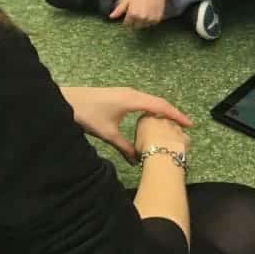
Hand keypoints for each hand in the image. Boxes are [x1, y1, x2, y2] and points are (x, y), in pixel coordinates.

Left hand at [61, 86, 191, 163]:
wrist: (64, 100)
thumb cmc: (87, 115)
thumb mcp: (108, 134)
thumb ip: (125, 147)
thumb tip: (138, 161)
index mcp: (133, 100)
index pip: (161, 106)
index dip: (177, 115)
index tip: (190, 125)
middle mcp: (132, 93)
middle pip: (158, 102)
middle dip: (172, 114)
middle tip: (184, 128)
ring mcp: (125, 92)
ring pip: (150, 100)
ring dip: (161, 111)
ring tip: (170, 124)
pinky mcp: (119, 94)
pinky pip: (142, 101)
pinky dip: (150, 109)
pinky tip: (149, 119)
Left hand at [111, 0, 170, 28]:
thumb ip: (119, 9)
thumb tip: (111, 16)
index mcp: (132, 14)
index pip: (127, 23)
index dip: (128, 19)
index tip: (130, 15)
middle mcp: (141, 18)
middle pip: (136, 26)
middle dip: (135, 21)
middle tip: (137, 13)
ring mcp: (150, 19)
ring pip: (144, 26)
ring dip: (143, 21)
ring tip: (144, 12)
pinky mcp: (157, 19)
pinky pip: (152, 23)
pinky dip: (151, 20)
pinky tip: (150, 12)